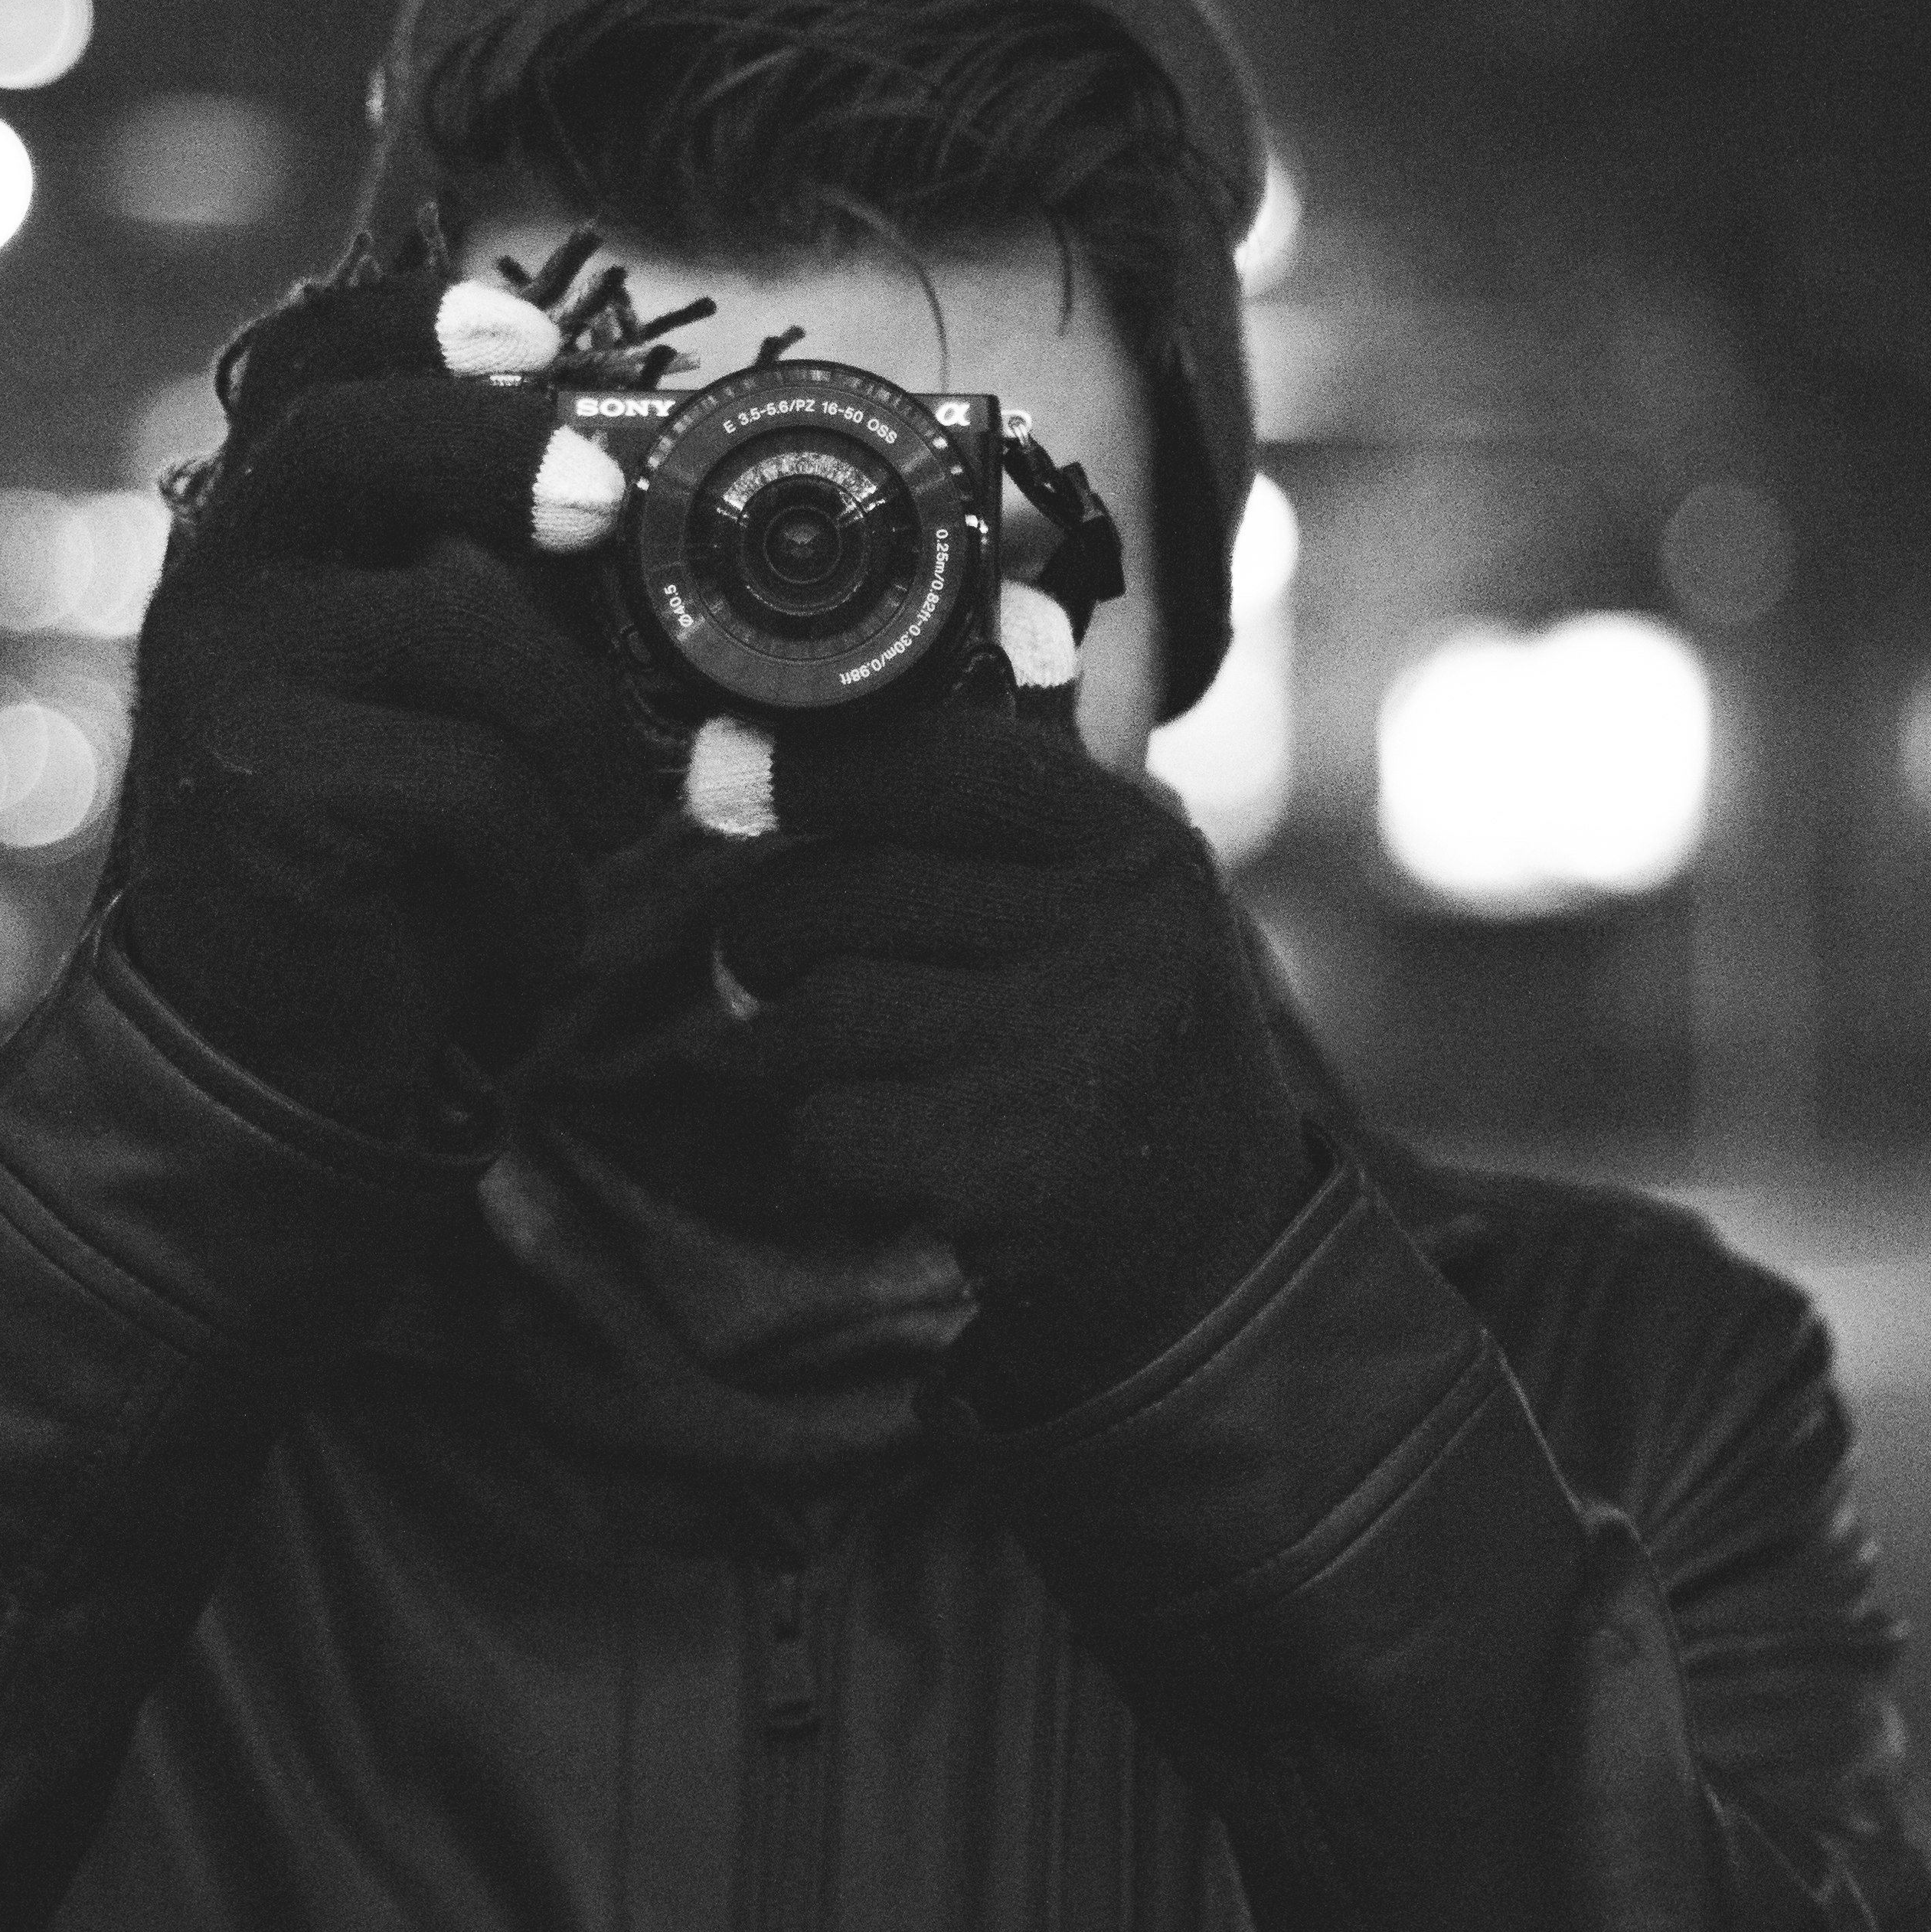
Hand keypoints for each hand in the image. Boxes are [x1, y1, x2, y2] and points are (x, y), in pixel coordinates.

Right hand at [107, 237, 659, 1140]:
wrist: (272, 1051)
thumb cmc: (396, 853)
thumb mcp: (440, 690)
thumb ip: (494, 581)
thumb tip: (643, 494)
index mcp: (271, 532)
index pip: (309, 365)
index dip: (416, 322)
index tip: (528, 331)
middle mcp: (221, 581)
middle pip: (351, 439)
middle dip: (502, 450)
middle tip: (602, 508)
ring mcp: (228, 681)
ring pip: (463, 628)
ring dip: (578, 740)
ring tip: (590, 827)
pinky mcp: (267, 795)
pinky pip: (469, 781)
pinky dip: (538, 867)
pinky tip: (520, 924)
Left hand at [708, 694, 1314, 1416]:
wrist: (1211, 1259)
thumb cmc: (1121, 1053)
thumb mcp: (1114, 907)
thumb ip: (1022, 794)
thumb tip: (914, 672)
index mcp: (1138, 850)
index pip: (937, 760)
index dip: (809, 766)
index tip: (719, 772)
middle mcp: (1116, 936)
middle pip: (845, 890)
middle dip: (767, 935)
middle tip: (760, 972)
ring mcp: (1068, 1053)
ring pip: (819, 1010)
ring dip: (785, 1049)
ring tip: (834, 1070)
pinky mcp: (1011, 1168)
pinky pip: (827, 1123)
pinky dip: (824, 1145)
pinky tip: (891, 1159)